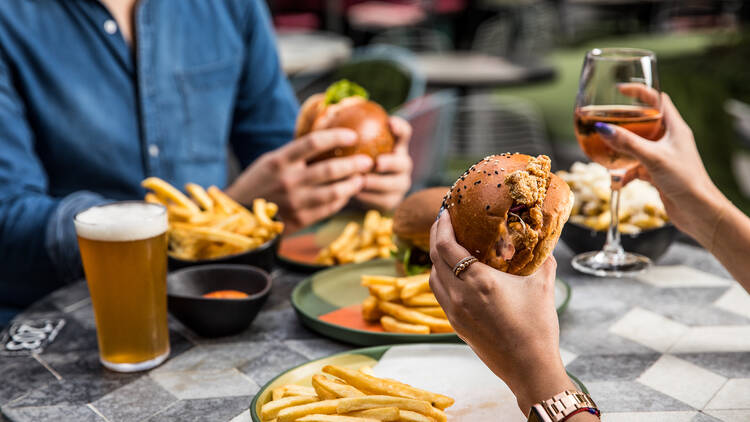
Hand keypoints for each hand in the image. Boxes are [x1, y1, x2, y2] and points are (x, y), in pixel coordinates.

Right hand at [225, 129, 372, 232]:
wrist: (240, 217)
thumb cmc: (258, 183)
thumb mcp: (270, 162)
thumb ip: (295, 153)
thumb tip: (327, 139)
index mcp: (279, 161)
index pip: (314, 142)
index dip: (337, 136)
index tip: (353, 135)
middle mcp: (288, 181)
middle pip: (331, 169)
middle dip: (354, 164)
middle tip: (367, 161)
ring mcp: (296, 203)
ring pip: (335, 192)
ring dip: (353, 185)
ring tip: (361, 179)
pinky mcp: (301, 220)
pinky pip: (329, 208)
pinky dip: (341, 200)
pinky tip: (347, 194)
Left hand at [354, 116, 412, 210]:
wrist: (352, 187)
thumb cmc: (349, 158)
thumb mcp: (349, 145)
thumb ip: (346, 133)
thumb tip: (329, 114)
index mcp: (395, 145)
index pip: (404, 133)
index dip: (400, 128)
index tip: (389, 123)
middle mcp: (402, 164)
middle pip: (404, 162)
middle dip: (392, 162)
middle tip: (377, 162)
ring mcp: (400, 183)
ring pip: (396, 184)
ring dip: (378, 182)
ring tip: (362, 181)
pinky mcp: (393, 201)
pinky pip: (384, 200)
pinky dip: (370, 197)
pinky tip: (356, 193)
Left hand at [429, 212, 574, 414]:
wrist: (529, 369)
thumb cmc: (537, 328)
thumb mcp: (543, 285)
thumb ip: (541, 258)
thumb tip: (545, 239)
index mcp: (478, 282)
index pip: (445, 246)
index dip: (442, 226)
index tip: (445, 211)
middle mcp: (459, 295)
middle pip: (434, 258)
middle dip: (436, 236)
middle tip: (445, 221)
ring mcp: (454, 312)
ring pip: (432, 277)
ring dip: (436, 257)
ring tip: (448, 244)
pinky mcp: (455, 325)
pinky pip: (439, 293)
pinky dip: (440, 277)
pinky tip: (454, 273)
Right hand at [596, 89, 727, 244]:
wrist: (697, 211)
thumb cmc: (684, 180)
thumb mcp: (653, 158)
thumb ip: (627, 143)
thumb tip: (602, 128)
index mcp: (674, 127)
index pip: (657, 100)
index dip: (639, 92)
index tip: (620, 90)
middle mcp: (669, 139)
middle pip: (643, 122)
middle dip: (623, 123)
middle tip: (605, 121)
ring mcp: (663, 156)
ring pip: (637, 146)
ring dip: (621, 150)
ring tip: (605, 150)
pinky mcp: (657, 173)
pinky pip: (636, 167)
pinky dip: (624, 172)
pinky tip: (616, 181)